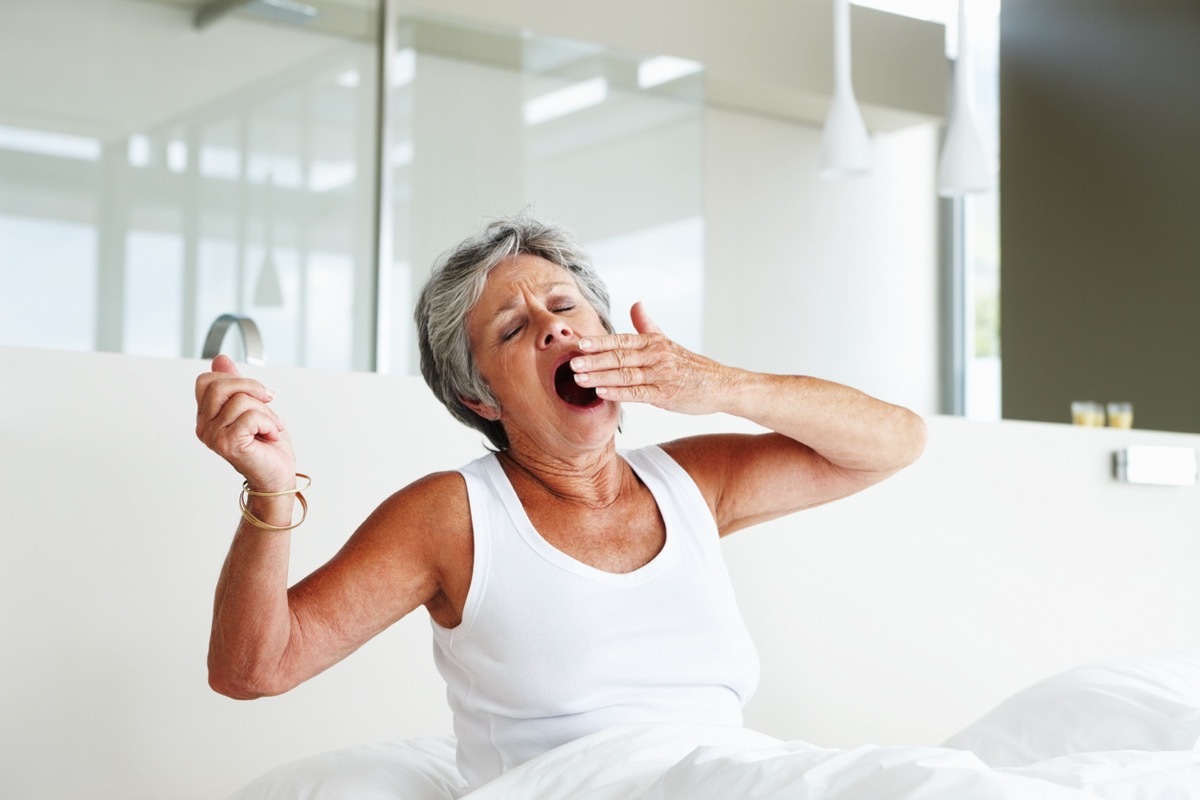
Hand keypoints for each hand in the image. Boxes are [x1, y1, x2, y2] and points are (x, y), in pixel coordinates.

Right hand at [195, 355, 294, 490]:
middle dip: (254, 390)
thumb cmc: (266, 444)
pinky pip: (251, 417)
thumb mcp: (251, 405)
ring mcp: (213, 436)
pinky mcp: (227, 444)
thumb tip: (220, 360)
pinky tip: (270, 436)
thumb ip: (234, 384)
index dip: (236, 380)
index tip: (258, 395)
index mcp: (206, 415)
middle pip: (221, 386)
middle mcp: (204, 426)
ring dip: (267, 413)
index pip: (207, 381)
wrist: (278, 474)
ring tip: (270, 428)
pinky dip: (269, 424)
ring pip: (241, 401)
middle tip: (268, 404)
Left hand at [570, 302, 736, 414]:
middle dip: (593, 360)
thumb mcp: (668, 341)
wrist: (720, 384)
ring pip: (625, 374)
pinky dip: (618, 393)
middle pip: (619, 357)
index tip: (578, 343)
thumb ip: (647, 325)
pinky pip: (638, 393)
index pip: (622, 340)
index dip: (599, 342)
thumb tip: (636, 304)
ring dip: (600, 376)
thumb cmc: (691, 366)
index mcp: (653, 342)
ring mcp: (660, 375)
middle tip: (570, 363)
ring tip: (578, 379)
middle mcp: (656, 356)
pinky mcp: (665, 394)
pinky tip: (601, 392)